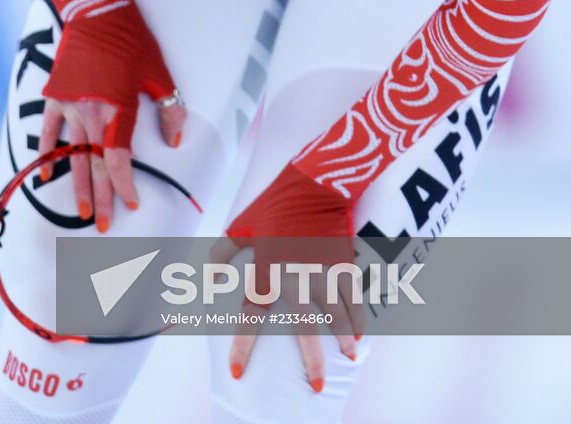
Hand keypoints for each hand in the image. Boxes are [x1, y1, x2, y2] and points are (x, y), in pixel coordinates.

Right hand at [36, 0, 185, 230]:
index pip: (121, 159)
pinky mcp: (55, 95)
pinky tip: (46, 176)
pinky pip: (48, 130)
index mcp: (119, 108)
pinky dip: (47, 154)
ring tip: (80, 211)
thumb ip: (169, 109)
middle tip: (102, 225)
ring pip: (74, 154)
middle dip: (101, 197)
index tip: (131, 203)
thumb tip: (175, 140)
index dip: (125, 185)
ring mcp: (70, 105)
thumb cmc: (132, 39)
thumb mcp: (160, 72)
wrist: (96, 10)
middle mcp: (92, 113)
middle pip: (96, 164)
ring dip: (77, 185)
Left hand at [213, 162, 362, 390]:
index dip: (243, 344)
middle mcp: (295, 275)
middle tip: (314, 386)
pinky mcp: (343, 263)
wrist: (315, 183)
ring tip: (348, 359)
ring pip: (335, 314)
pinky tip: (361, 335)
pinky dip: (359, 317)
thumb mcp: (241, 225)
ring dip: (343, 339)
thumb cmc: (275, 202)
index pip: (251, 313)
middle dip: (310, 359)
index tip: (237, 371)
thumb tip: (209, 277)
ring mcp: (323, 270)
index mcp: (268, 268)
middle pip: (304, 326)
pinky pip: (354, 296)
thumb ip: (222, 252)